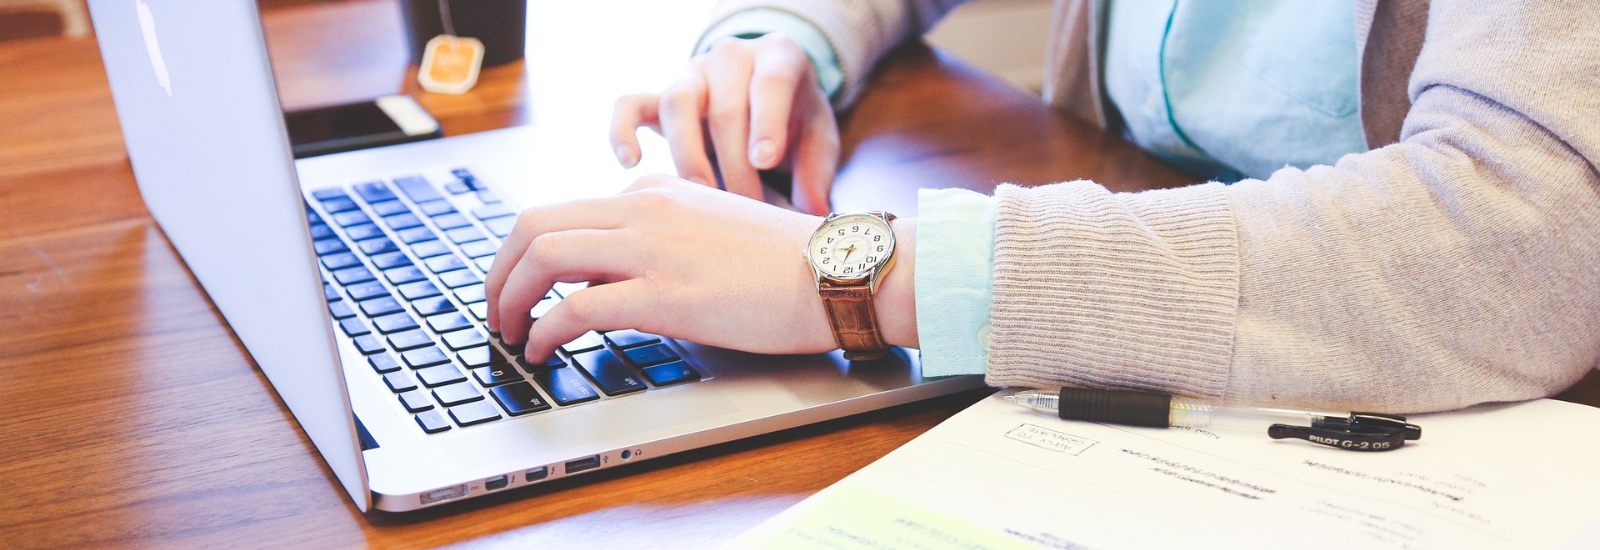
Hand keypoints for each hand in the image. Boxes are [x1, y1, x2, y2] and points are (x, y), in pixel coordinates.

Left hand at [484, 176, 916, 363]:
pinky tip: (543, 351)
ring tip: (509, 333)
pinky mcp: (664, 294)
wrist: (837, 271)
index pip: (564, 212)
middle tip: (495, 310)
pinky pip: (576, 307)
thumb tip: (609, 279)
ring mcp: (652, 249)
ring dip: (509, 298)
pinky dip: (544, 331)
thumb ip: (659, 241)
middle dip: (499, 271)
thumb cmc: (787, 263)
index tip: (519, 286)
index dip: (525, 254)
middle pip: (534, 224)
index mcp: (654, 193)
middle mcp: (643, 209)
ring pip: (544, 256)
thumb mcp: (710, 231)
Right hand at [610, 33, 839, 215]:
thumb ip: (817, 172)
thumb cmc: (795, 119)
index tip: (765, 161)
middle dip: (735, 165)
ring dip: (689, 157)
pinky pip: (630, 105)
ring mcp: (692, 75)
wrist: (766, 95)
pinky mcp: (659, 96)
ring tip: (702, 197)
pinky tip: (630, 163)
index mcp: (778, 57)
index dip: (767, 122)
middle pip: (725, 108)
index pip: (770, 83)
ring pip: (677, 105)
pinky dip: (623, 130)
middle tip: (747, 208)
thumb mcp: (818, 137)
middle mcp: (731, 58)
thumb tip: (811, 213)